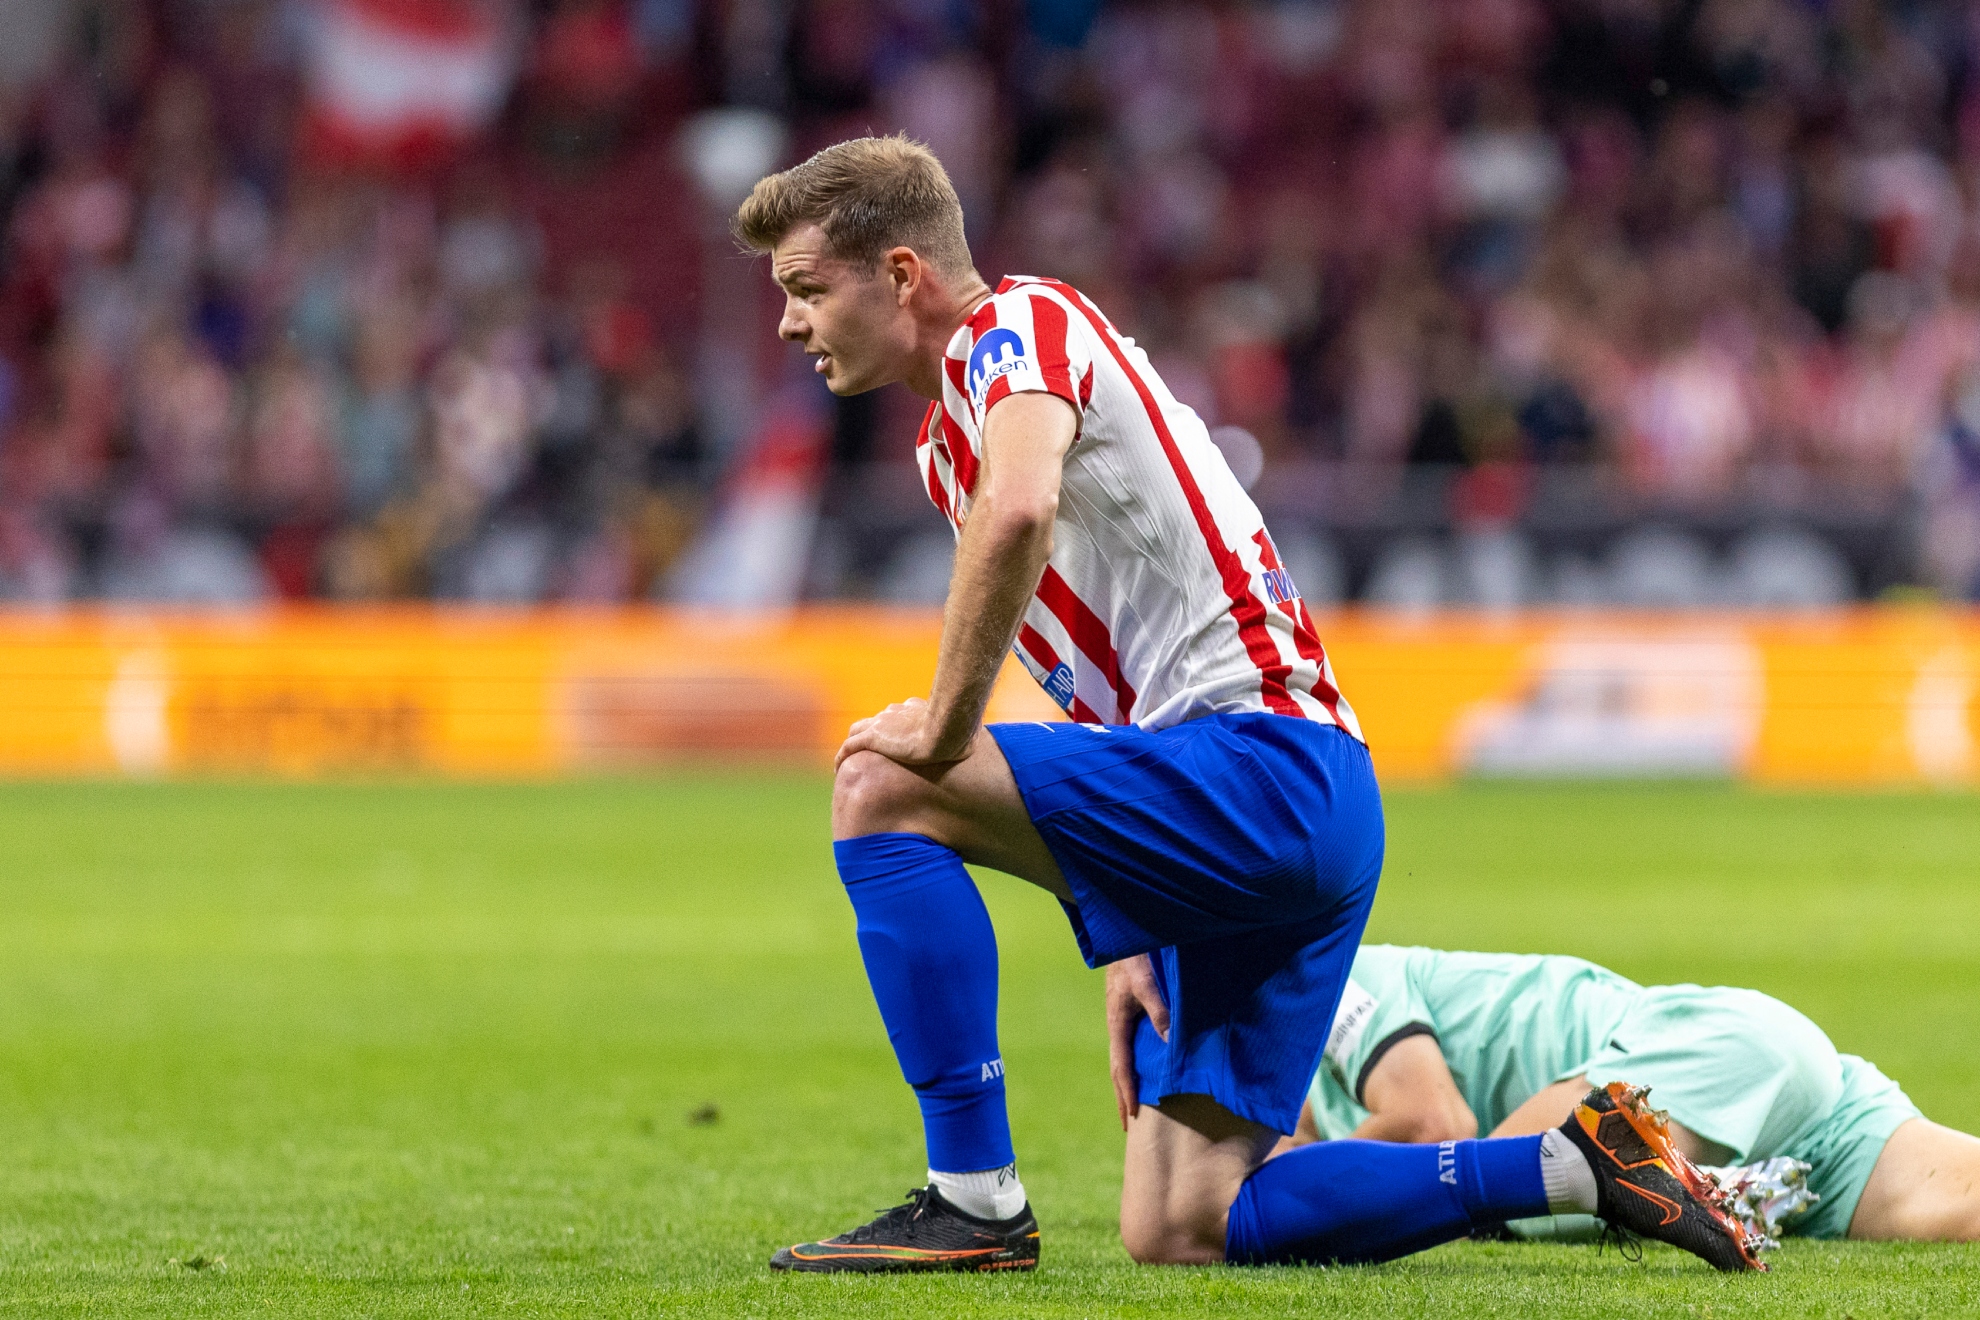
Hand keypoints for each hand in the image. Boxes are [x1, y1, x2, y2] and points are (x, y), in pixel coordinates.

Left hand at [835, 698, 969, 769]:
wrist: (949, 730)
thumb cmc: (962, 733)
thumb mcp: (966, 734)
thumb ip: (965, 736)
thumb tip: (975, 746)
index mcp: (916, 709)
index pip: (900, 715)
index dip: (895, 728)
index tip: (896, 741)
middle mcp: (897, 712)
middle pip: (877, 720)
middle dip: (872, 733)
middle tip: (869, 751)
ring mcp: (883, 723)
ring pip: (858, 730)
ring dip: (853, 743)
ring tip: (848, 760)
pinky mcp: (873, 737)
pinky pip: (850, 746)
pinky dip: (842, 755)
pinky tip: (838, 767)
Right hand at [1105, 953, 1169, 1131]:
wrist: (1123, 938)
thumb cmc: (1134, 959)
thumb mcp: (1146, 984)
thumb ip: (1158, 1011)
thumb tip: (1169, 1041)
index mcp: (1117, 1024)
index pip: (1121, 1067)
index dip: (1126, 1092)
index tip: (1130, 1116)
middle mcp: (1118, 1027)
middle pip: (1119, 1069)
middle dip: (1122, 1096)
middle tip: (1126, 1124)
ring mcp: (1124, 1022)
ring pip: (1126, 1059)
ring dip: (1129, 1083)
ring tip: (1135, 1105)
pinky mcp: (1132, 1014)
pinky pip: (1134, 1047)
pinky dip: (1137, 1065)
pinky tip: (1147, 1071)